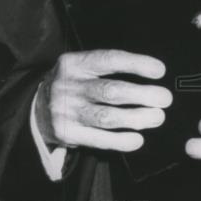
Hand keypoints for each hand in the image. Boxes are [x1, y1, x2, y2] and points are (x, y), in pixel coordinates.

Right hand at [35, 49, 171, 152]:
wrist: (36, 108)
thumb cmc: (73, 85)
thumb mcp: (81, 68)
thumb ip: (108, 69)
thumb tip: (151, 76)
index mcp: (74, 63)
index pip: (109, 60)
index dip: (136, 64)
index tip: (160, 71)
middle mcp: (69, 86)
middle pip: (110, 91)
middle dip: (142, 95)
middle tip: (164, 99)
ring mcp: (66, 111)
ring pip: (107, 117)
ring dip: (136, 118)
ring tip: (157, 117)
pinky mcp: (66, 134)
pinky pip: (99, 140)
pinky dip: (121, 141)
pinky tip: (137, 139)